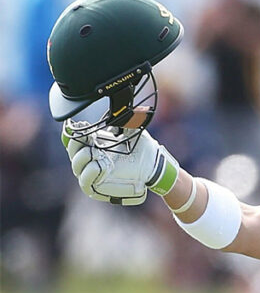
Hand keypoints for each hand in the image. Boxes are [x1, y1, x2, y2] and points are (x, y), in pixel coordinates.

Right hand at [62, 124, 179, 205]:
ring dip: (83, 158)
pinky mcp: (96, 188)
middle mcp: (89, 159)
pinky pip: (86, 182)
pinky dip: (90, 173)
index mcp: (93, 144)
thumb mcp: (133, 130)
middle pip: (73, 151)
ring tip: (96, 153)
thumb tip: (121, 104)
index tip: (77, 125)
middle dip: (76, 143)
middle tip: (87, 138)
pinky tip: (100, 165)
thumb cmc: (142, 148)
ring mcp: (91, 173)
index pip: (73, 138)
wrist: (154, 166)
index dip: (71, 132)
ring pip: (77, 166)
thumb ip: (124, 119)